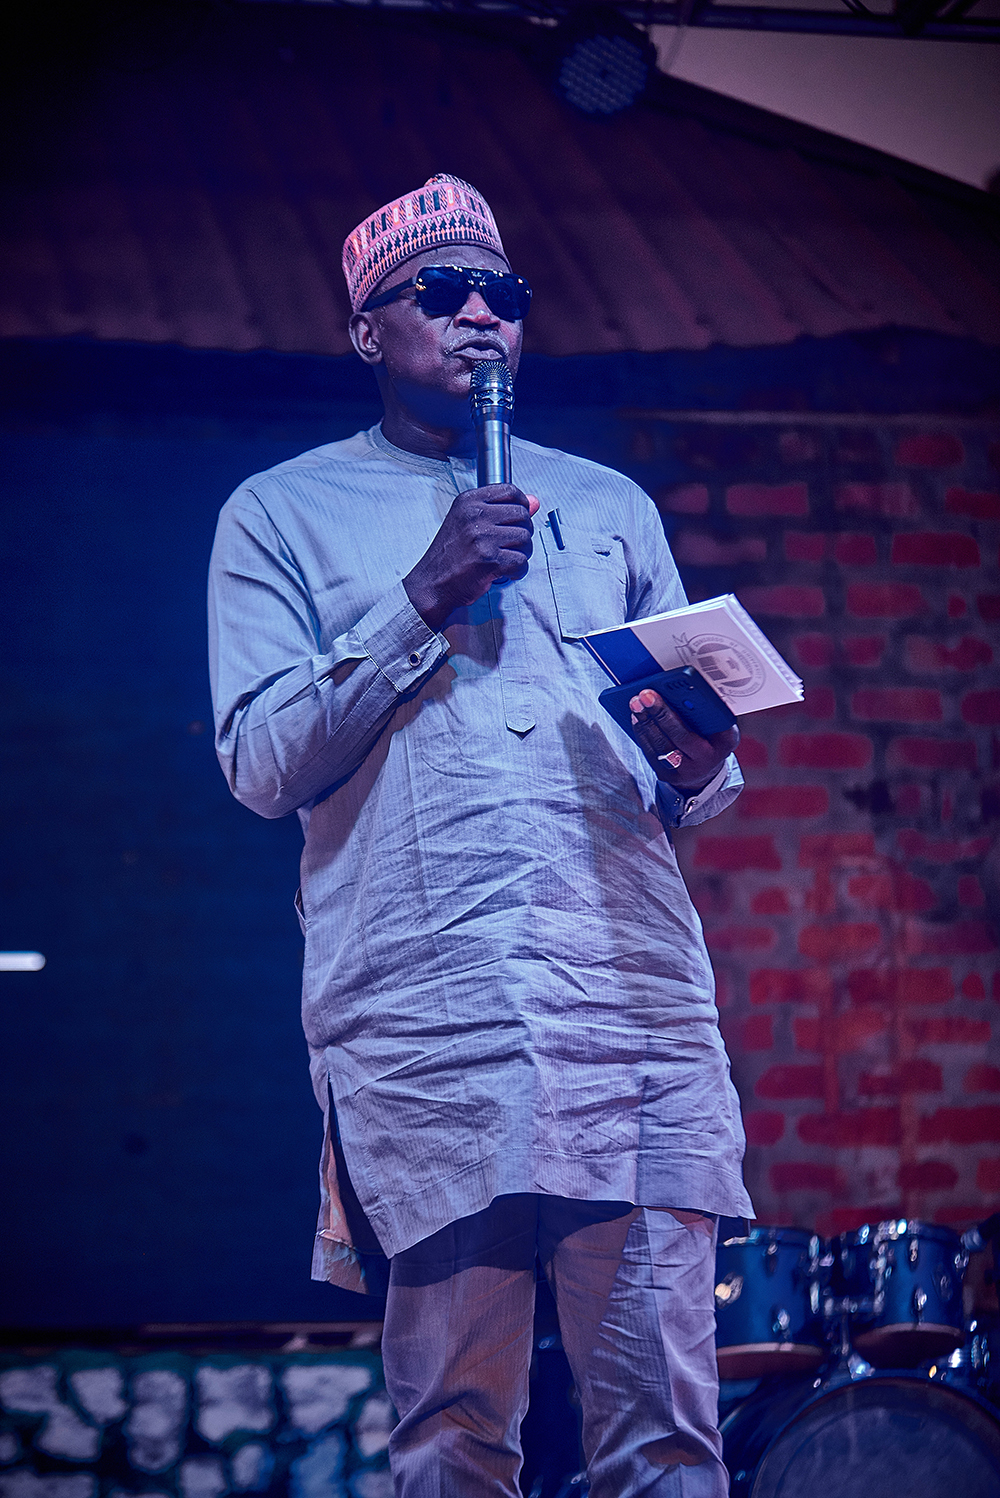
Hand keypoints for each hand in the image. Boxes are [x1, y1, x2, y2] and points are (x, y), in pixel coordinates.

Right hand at [403, 486, 539, 630]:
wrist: (432, 584)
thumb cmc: (449, 555)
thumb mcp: (468, 523)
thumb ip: (502, 509)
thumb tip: (534, 501)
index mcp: (468, 502)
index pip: (510, 491)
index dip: (521, 505)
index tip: (516, 519)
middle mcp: (474, 516)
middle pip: (522, 516)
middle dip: (523, 533)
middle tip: (510, 546)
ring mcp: (482, 537)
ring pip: (526, 539)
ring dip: (521, 553)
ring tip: (506, 559)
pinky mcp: (489, 560)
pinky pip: (521, 562)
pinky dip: (518, 571)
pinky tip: (505, 572)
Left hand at [628, 688, 739, 792]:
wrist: (702, 772)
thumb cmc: (709, 738)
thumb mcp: (718, 725)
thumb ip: (707, 710)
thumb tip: (683, 687)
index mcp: (725, 742)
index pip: (715, 723)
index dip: (698, 708)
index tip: (681, 690)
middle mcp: (707, 760)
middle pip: (681, 736)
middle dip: (662, 713)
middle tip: (647, 695)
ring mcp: (685, 771)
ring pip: (661, 745)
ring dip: (646, 721)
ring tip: (636, 702)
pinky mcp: (665, 775)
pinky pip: (649, 752)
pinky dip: (641, 731)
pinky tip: (636, 716)